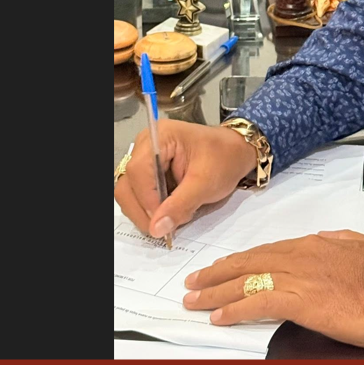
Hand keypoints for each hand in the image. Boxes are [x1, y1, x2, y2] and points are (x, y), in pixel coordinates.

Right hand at [114, 119, 254, 237]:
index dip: (147, 199)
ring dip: (147, 212)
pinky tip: (170, 212)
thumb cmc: (225, 159)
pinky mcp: (148, 174)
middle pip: (127, 185)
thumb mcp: (207, 183)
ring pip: (129, 194)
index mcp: (160, 136)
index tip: (162, 221)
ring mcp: (144, 160)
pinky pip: (138, 197)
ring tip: (173, 217)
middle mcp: (146, 146)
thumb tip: (156, 228)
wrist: (236, 153)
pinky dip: (151, 210)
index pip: (138, 171)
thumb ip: (181, 204)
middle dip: (144, 210)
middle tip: (165, 227)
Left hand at [181, 230, 363, 348]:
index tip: (220, 268)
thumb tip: (323, 238)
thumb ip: (337, 240)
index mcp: (312, 244)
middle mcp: (298, 256)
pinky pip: (257, 304)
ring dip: (215, 292)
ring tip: (193, 300)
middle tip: (193, 282)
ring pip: (245, 281)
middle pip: (247, 263)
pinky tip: (218, 316)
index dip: (239, 261)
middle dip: (217, 274)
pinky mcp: (299, 300)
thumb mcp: (359, 243)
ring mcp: (296, 277)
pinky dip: (235, 310)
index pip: (265, 251)